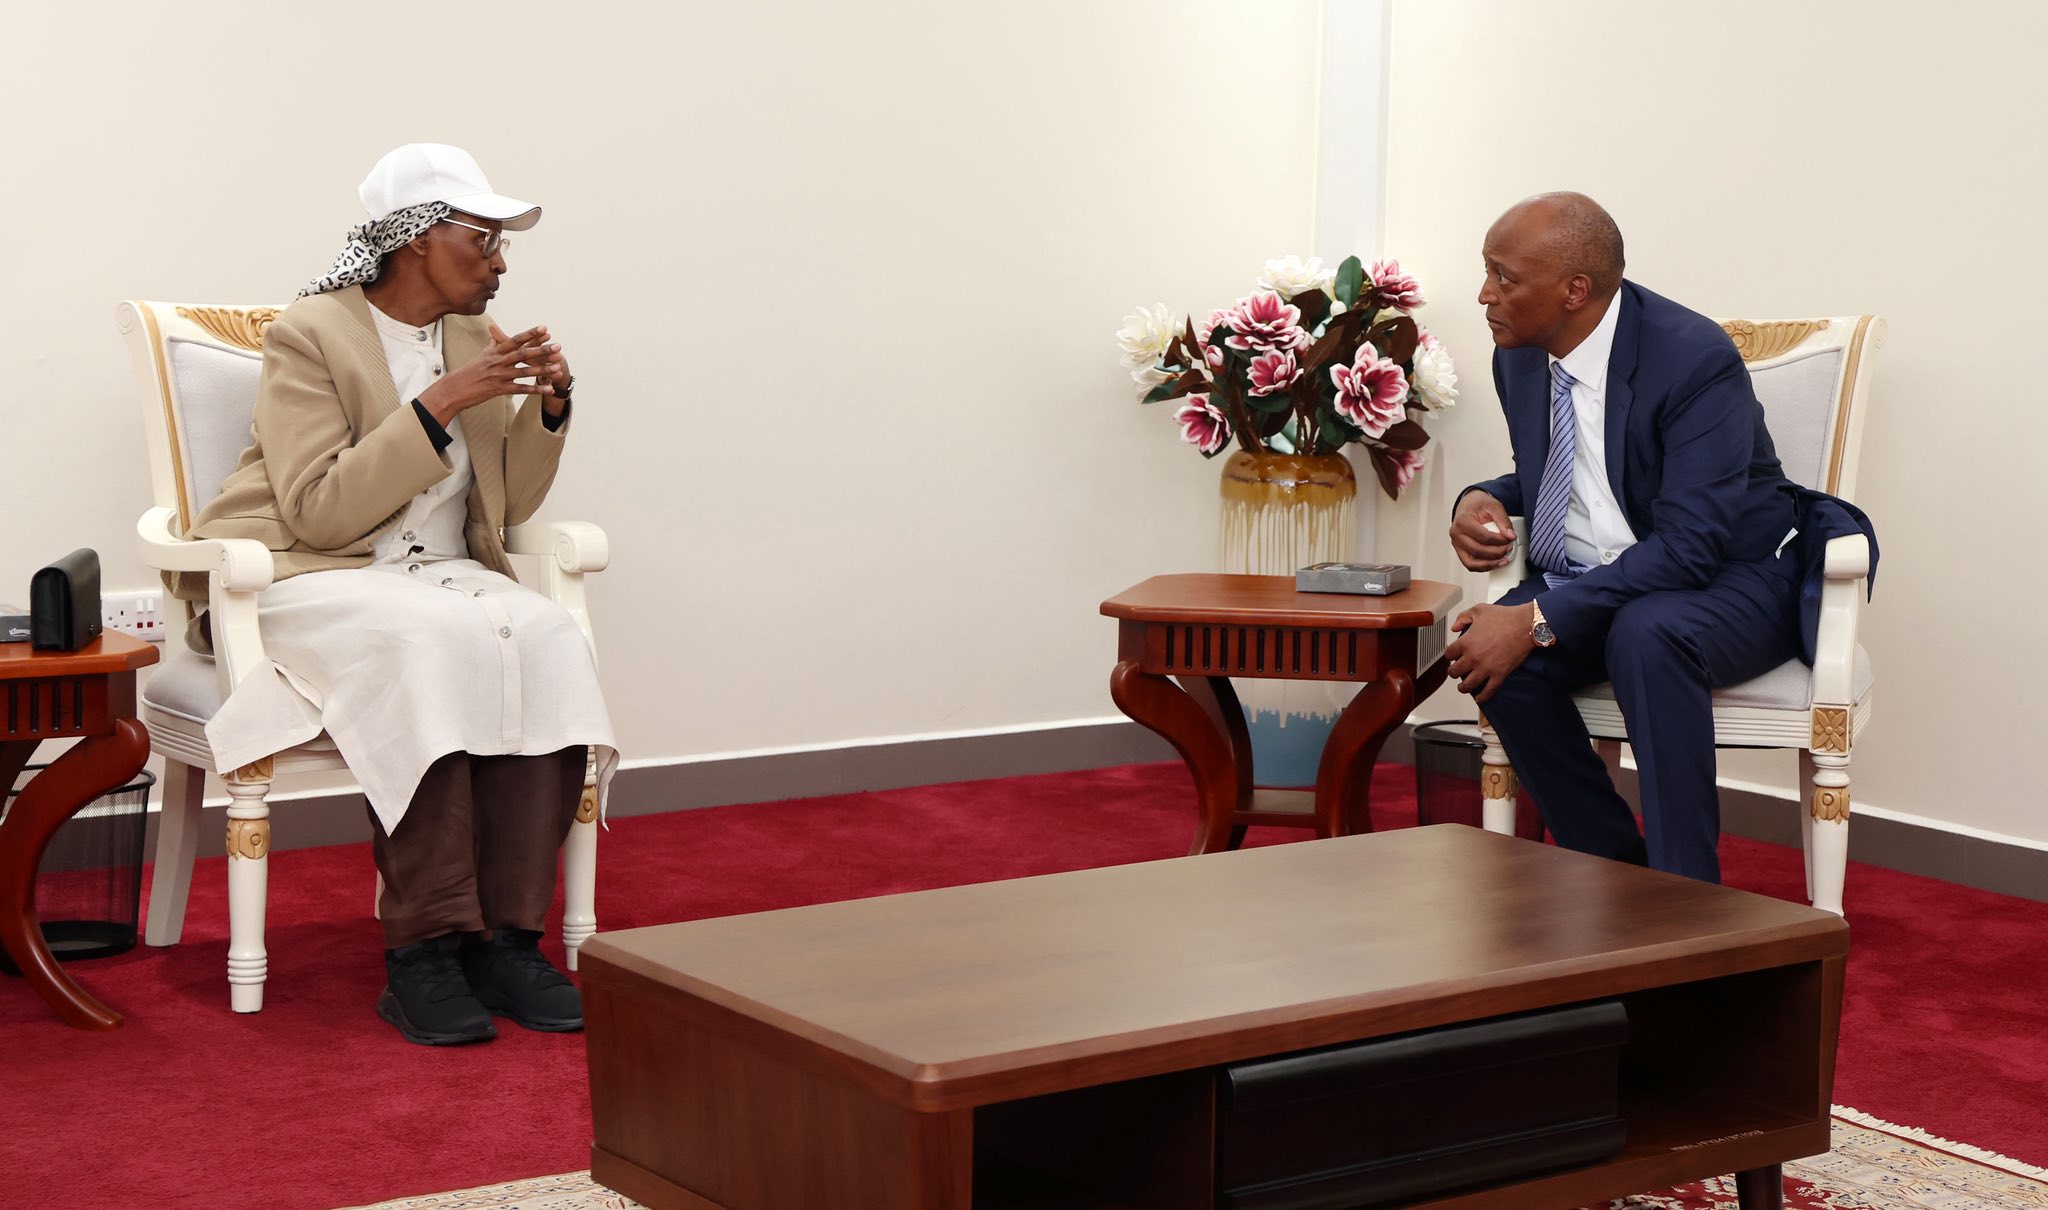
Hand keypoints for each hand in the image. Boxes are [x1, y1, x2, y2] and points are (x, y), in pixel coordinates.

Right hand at [416, 324, 559, 424]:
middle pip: (523, 354)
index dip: (530, 334)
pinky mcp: (499, 390)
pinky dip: (535, 390)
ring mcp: (499, 376)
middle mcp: (498, 362)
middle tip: (558, 346)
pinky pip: (520, 390)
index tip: (544, 328)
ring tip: (558, 368)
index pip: (515, 340)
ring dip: (542, 370)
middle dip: (541, 350)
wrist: (453, 389)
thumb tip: (494, 334)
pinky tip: (548, 390)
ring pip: (524, 372)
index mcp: (495, 352)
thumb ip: (491, 345)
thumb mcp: (480, 356)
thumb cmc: (467, 372)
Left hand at [1444, 602, 1536, 702]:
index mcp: (1466, 642)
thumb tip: (1455, 628)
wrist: (1526, 625)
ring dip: (1463, 687)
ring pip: (1467, 685)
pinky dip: (1482, 697)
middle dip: (1453, 672)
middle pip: (1454, 672)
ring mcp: (1486, 668)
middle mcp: (1473, 657)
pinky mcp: (1499, 674)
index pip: (1448, 655)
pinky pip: (1488, 691)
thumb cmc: (1505, 617)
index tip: (1452, 656)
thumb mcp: (1479, 610)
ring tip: (1463, 686)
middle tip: (1455, 671)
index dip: (1449, 655)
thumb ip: (1462, 618)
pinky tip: (1479, 698)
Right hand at [1450, 491, 1517, 571]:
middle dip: (1496, 552)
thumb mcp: (1493, 506)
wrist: (1468, 506)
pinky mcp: (1460, 552)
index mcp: (1462, 521)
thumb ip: (1503, 520)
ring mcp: (1457, 545)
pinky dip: (1484, 567)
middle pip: (1477, 550)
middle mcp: (1456, 534)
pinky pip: (1470, 565)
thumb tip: (1511, 536)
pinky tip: (1495, 563)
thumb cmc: (1478, 505)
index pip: (1483, 536)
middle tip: (1508, 548)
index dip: (1499, 540)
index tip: (1510, 539)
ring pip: (1472, 562)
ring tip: (1503, 559)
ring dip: (1490, 564)